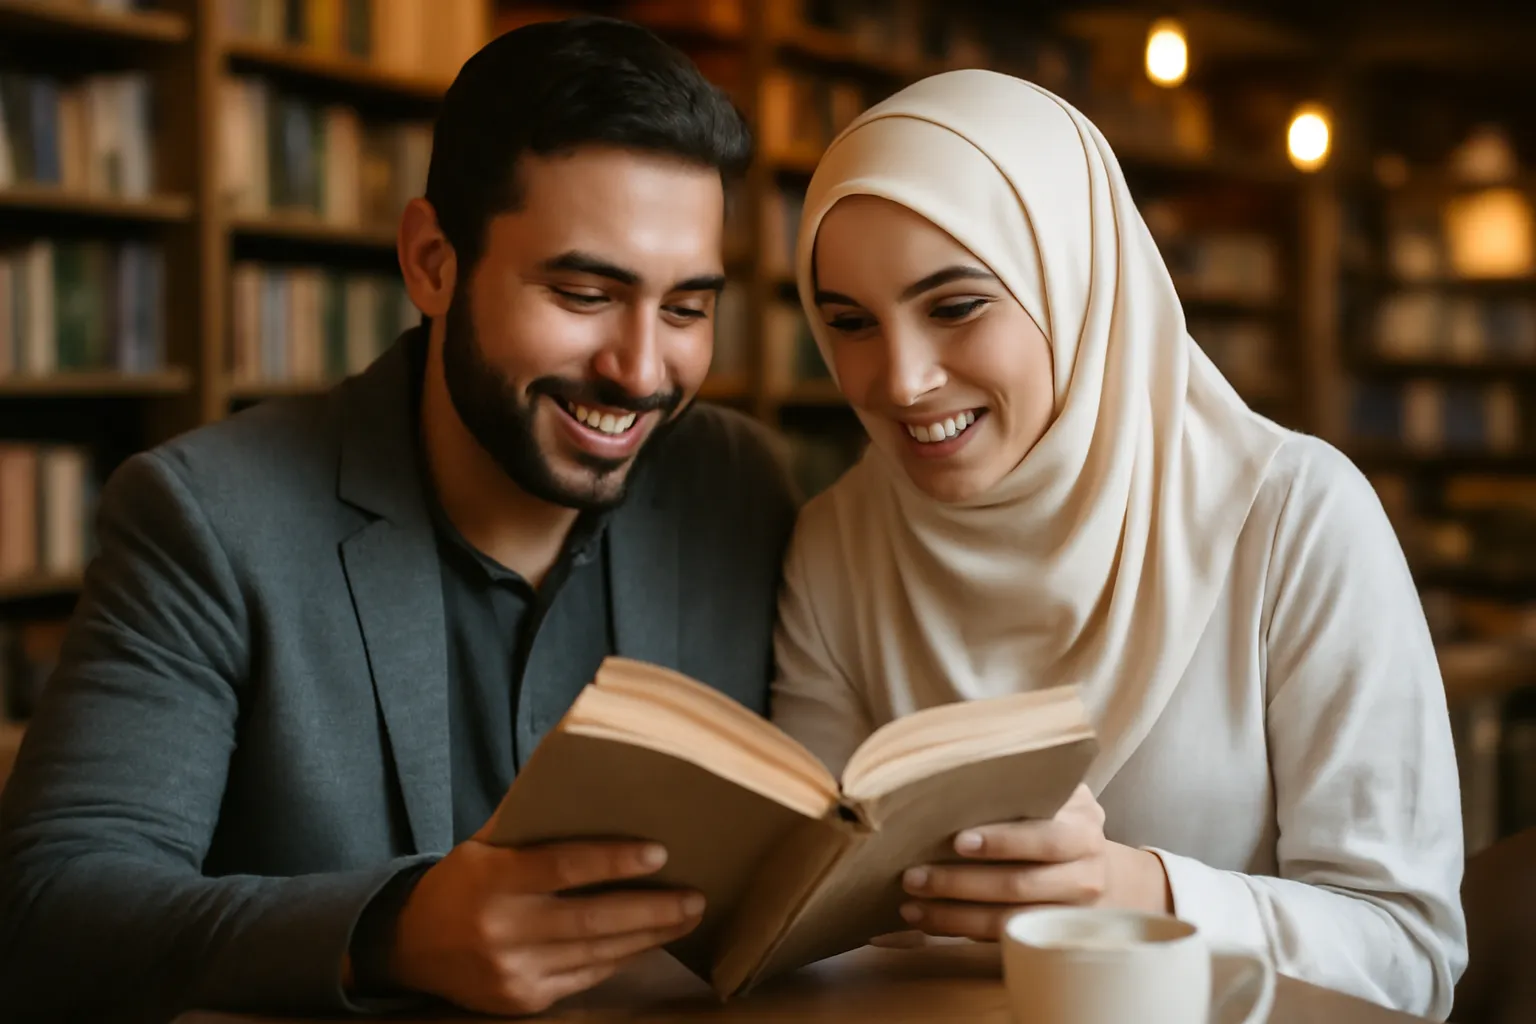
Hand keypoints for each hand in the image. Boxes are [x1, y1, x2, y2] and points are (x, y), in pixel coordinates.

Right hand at [388, 822, 703, 1015]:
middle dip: (651, 909)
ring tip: (687, 916)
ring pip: (597, 954)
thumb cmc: (463, 882)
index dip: (614, 860)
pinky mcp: (523, 1000)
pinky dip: (622, 958)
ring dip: (649, 936)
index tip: (659, 852)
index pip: (563, 867)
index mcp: (493, 879)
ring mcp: (513, 971)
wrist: (411, 947)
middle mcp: (502, 929)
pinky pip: (587, 978)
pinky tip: (650, 941)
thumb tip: (591, 782)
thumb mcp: (485, 845)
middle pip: (592, 920)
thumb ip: (534, 823)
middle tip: (695, 896)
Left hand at [897, 784, 1170, 940]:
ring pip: (1007, 919)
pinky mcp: (1048, 937)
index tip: (958, 841)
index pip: (1044, 838)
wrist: (1096, 871)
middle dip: (961, 882)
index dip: (1002, 842)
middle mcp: (1084, 874)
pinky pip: (1001, 938)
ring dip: (953, 914)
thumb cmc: (1057, 820)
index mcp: (1082, 828)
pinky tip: (926, 920)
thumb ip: (1020, 783)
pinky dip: (960, 929)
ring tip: (910, 904)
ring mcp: (1069, 912)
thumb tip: (953, 764)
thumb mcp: (1055, 794)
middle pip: (1019, 884)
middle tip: (913, 876)